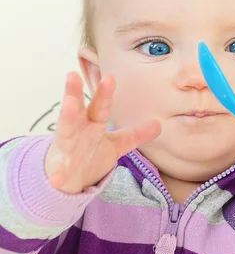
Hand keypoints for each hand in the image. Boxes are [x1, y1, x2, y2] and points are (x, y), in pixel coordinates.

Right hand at [45, 71, 160, 193]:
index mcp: (91, 123)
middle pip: (76, 111)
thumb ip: (135, 134)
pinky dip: (57, 175)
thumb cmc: (91, 152)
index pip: (99, 106)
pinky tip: (57, 178)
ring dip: (66, 119)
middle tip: (72, 75)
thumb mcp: (117, 144)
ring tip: (68, 105)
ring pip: (65, 133)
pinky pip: (58, 173)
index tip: (110, 77)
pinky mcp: (60, 171)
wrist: (69, 177)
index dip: (105, 93)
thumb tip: (159, 124)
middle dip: (74, 94)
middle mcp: (77, 131)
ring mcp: (67, 150)